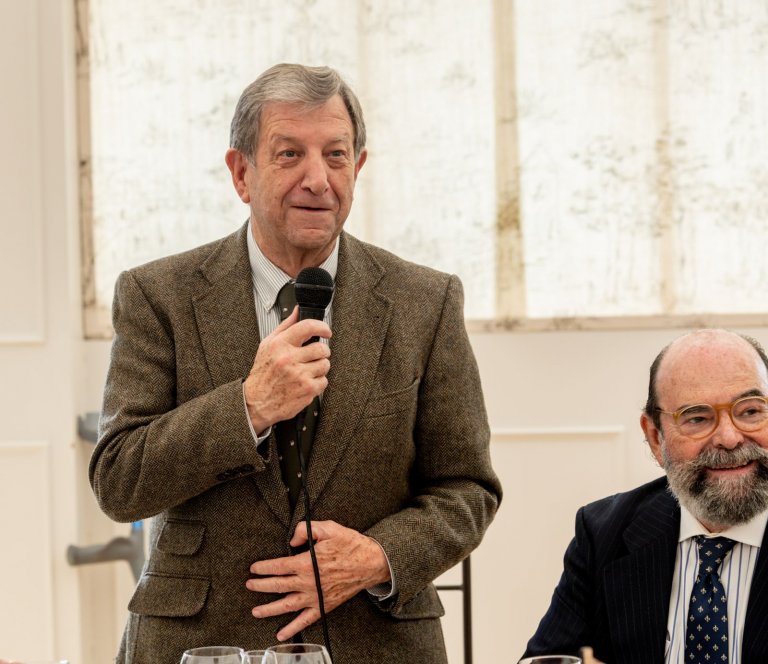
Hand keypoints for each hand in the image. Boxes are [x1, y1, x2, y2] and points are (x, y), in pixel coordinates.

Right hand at [244, 307, 331, 432]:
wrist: (256, 402)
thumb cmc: (263, 373)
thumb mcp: (267, 344)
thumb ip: (285, 326)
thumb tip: (297, 310)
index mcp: (280, 345)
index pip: (307, 327)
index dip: (322, 327)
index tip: (326, 331)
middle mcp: (289, 359)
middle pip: (322, 348)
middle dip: (321, 352)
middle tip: (312, 357)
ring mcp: (299, 375)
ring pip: (325, 365)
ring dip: (319, 368)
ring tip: (306, 371)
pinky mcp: (307, 389)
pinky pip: (324, 381)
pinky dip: (318, 382)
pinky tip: (305, 382)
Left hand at [246, 520, 390, 640]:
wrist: (371, 563)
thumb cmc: (351, 545)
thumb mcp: (329, 528)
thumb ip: (306, 530)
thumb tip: (292, 540)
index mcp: (307, 562)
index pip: (278, 566)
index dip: (263, 568)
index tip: (254, 568)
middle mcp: (308, 582)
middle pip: (277, 586)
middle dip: (260, 586)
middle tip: (250, 585)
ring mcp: (315, 596)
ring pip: (286, 606)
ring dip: (269, 609)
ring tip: (256, 611)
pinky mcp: (324, 606)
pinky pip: (305, 620)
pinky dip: (292, 628)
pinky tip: (281, 634)